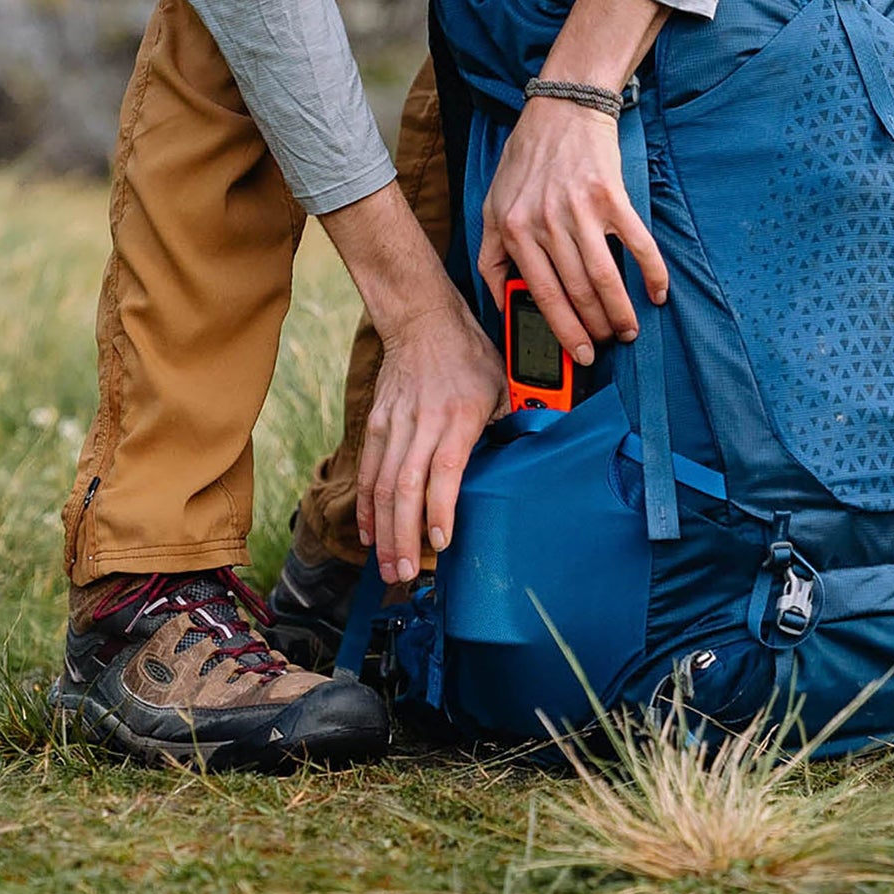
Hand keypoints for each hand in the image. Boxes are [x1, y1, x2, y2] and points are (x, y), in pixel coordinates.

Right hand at [357, 291, 506, 584]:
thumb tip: (527, 458)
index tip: (441, 542)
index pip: (444, 470)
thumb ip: (510, 422)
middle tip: (407, 573)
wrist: (421, 320)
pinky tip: (369, 534)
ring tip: (388, 565)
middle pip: (406, 488)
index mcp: (458, 416)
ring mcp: (394, 423)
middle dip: (404, 536)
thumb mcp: (502, 384)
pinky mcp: (377, 423)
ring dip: (383, 530)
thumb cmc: (468, 354)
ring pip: (383, 486)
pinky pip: (368, 471)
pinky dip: (366, 506)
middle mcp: (422, 422)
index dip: (440, 509)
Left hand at [476, 0, 673, 361]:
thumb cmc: (527, 161)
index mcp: (515, 231)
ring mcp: (581, 210)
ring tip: (630, 328)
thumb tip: (503, 301)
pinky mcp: (611, 197)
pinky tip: (657, 293)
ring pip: (606, 278)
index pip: (542, 296)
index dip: (564, 332)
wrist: (561, 110)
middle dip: (596, 328)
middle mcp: (546, 224)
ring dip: (622, 311)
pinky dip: (652, 273)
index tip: (578, 355)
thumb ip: (492, 256)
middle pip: (577, 293)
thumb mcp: (492, 206)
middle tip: (609, 343)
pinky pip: (637, 245)